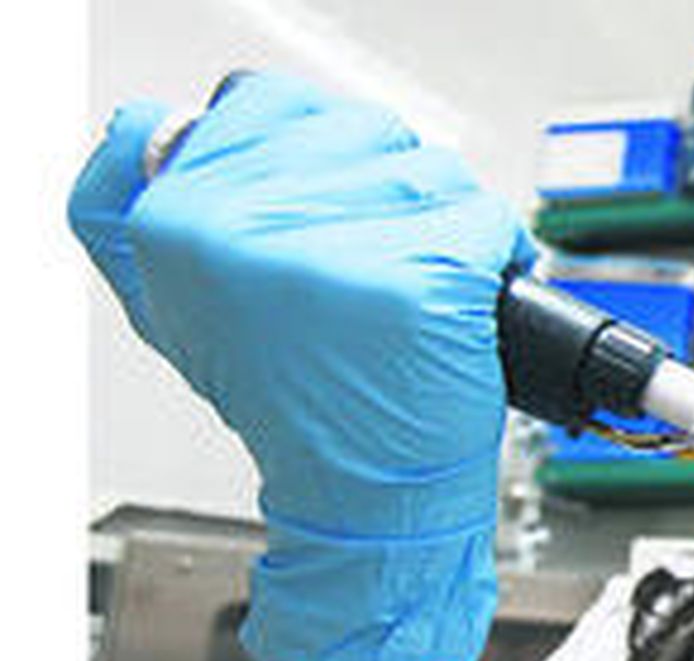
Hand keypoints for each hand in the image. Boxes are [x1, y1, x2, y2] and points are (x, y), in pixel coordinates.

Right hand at [69, 72, 535, 660]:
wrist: (357, 502)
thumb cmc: (294, 410)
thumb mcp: (184, 308)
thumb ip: (175, 209)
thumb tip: (199, 127)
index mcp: (180, 219)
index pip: (271, 103)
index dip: (324, 149)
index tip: (340, 198)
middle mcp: (250, 228)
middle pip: (366, 133)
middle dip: (394, 191)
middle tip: (384, 264)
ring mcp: (342, 254)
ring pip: (434, 173)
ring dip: (450, 224)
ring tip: (422, 291)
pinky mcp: (426, 283)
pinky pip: (487, 225)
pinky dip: (497, 258)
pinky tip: (467, 305)